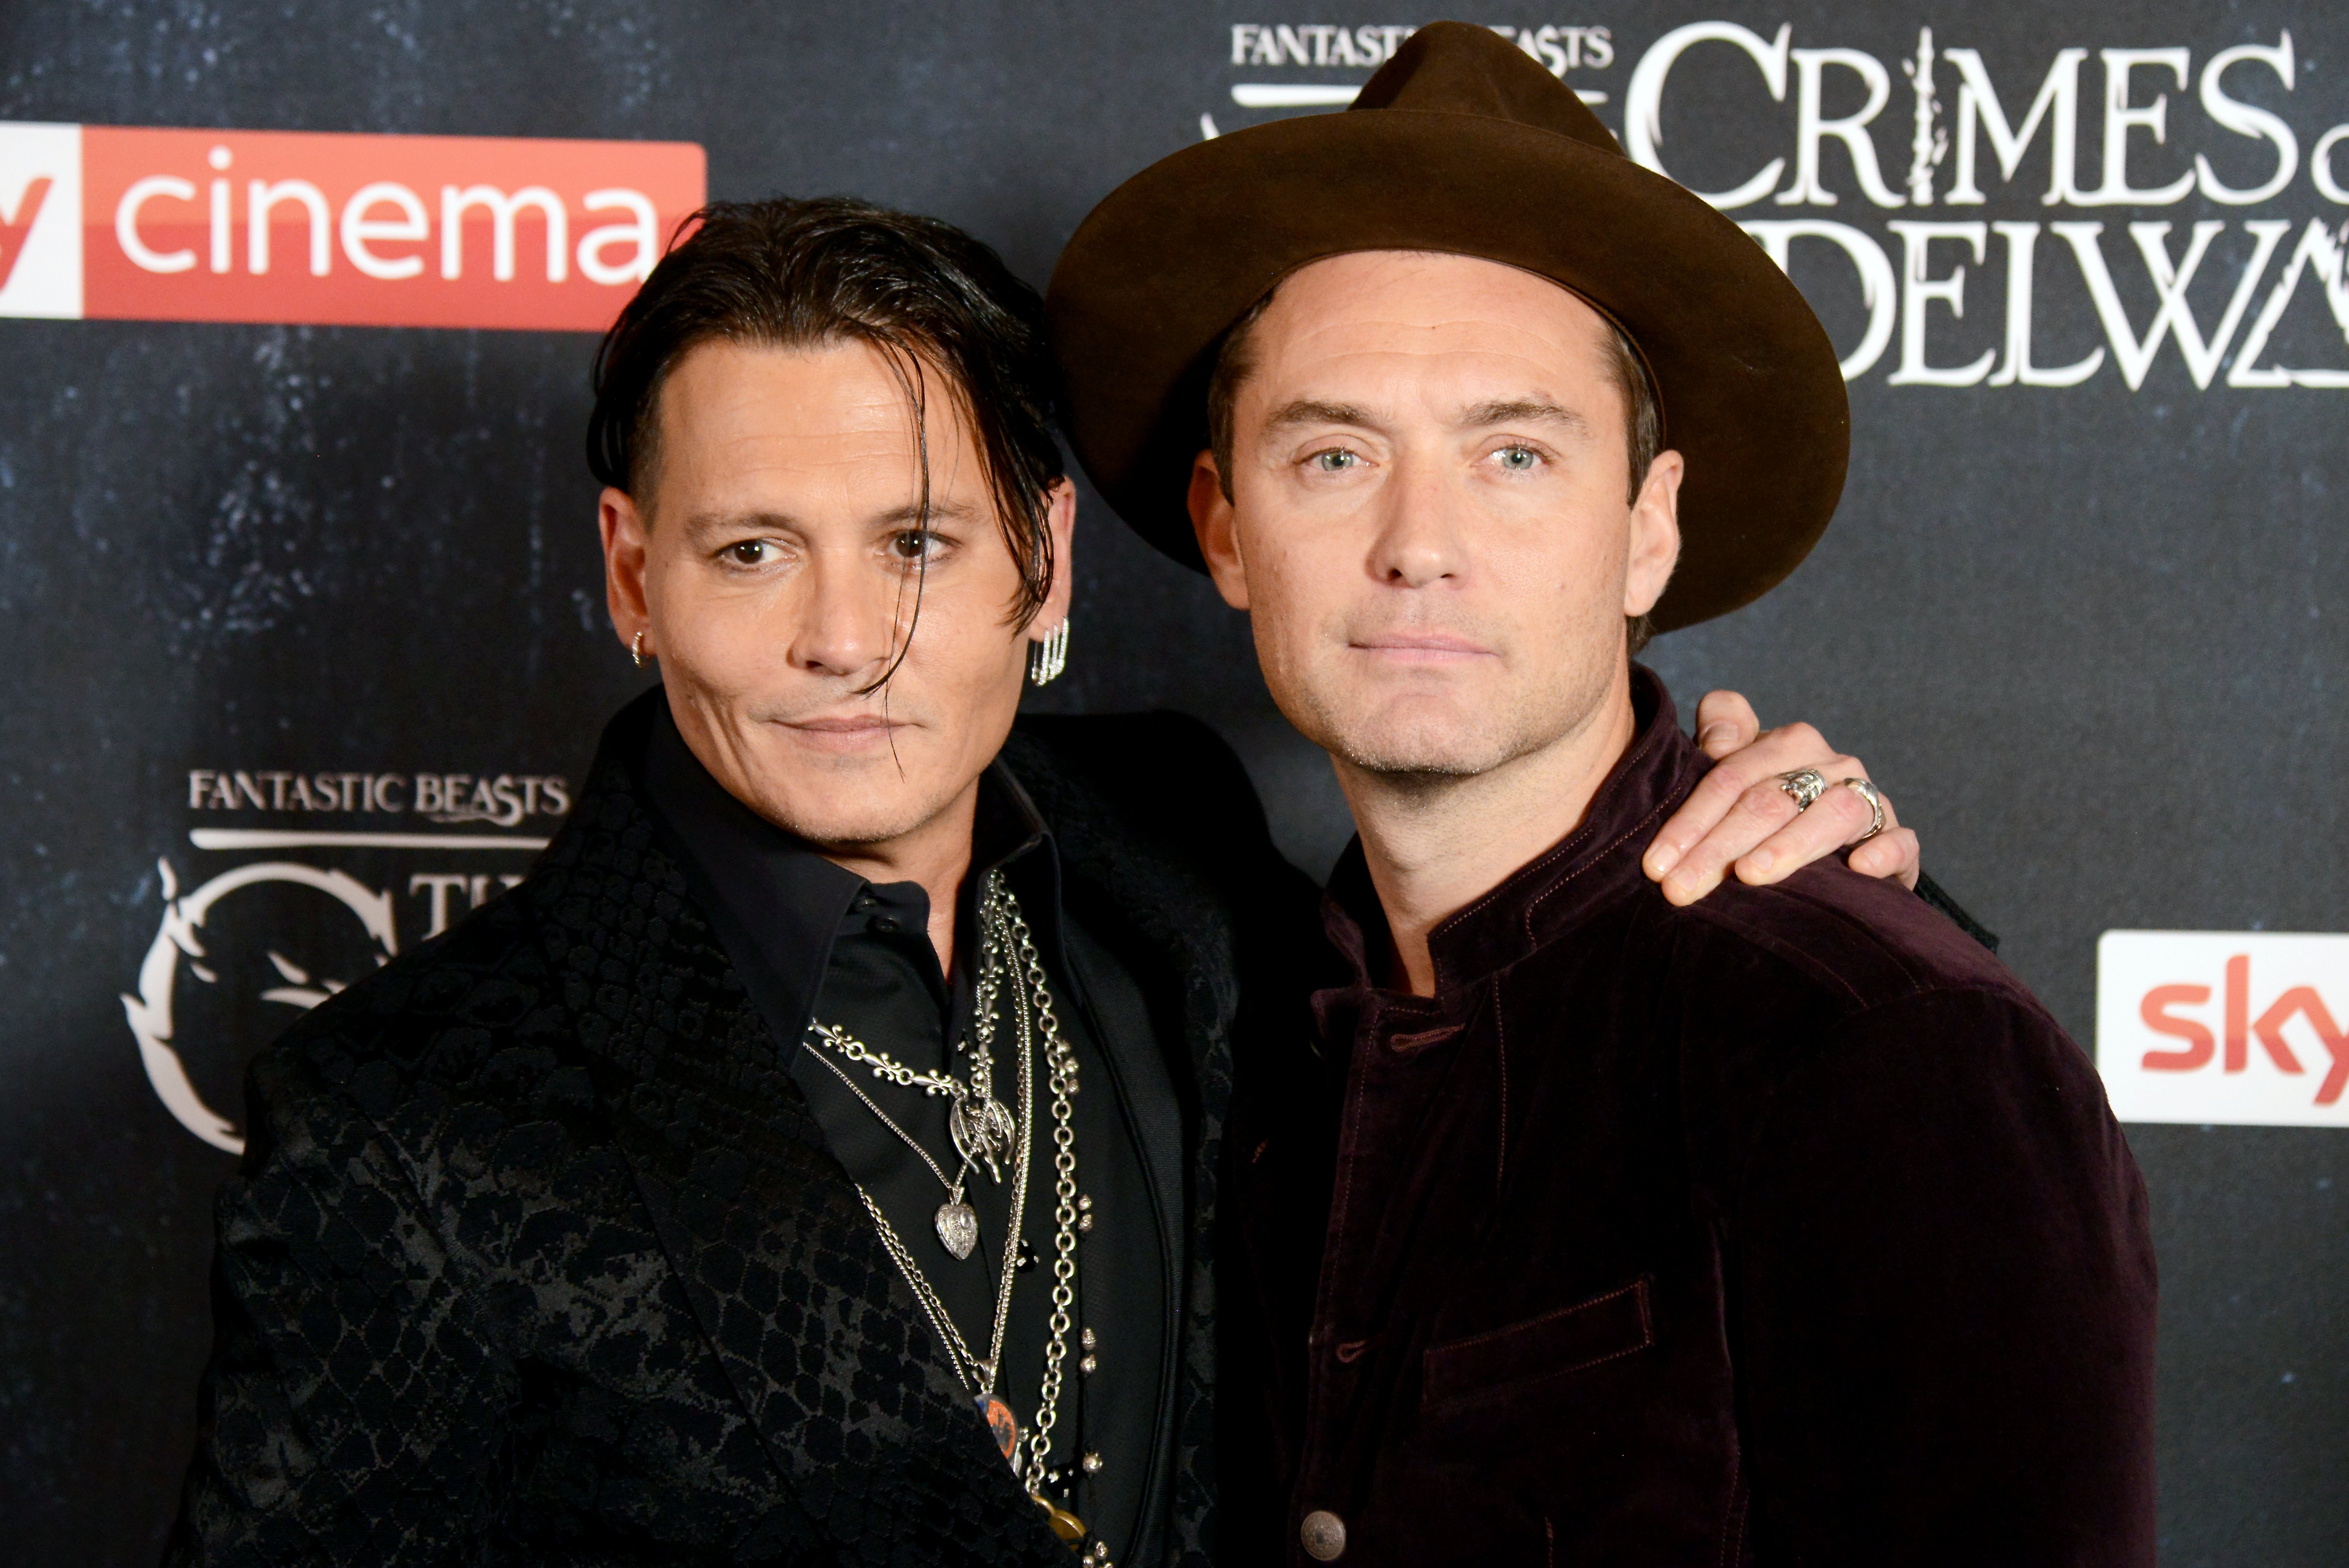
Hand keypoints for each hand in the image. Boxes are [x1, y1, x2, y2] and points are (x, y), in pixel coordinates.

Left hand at [1641, 690, 1920, 906]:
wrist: (1836, 844)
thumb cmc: (1768, 807)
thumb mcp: (1736, 772)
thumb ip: (1722, 740)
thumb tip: (1716, 739)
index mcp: (1789, 744)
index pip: (1731, 777)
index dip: (1689, 821)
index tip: (1654, 865)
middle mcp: (1831, 765)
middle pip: (1770, 801)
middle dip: (1719, 848)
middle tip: (1680, 889)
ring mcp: (1869, 800)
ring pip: (1832, 814)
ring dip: (1789, 846)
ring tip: (1750, 875)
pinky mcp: (1897, 841)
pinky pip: (1899, 841)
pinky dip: (1884, 851)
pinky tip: (1859, 869)